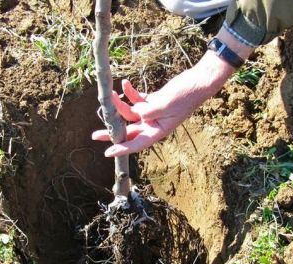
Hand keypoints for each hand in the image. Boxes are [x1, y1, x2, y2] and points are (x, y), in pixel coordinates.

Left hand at [92, 26, 253, 157]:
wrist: (198, 82)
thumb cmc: (186, 96)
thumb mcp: (166, 104)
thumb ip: (149, 110)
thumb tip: (135, 113)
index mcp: (158, 131)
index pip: (137, 143)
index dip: (122, 149)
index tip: (107, 153)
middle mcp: (154, 124)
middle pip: (129, 131)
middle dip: (112, 131)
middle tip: (95, 135)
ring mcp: (153, 113)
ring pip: (130, 113)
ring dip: (119, 105)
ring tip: (109, 95)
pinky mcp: (153, 101)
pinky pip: (137, 100)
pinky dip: (130, 93)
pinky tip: (124, 83)